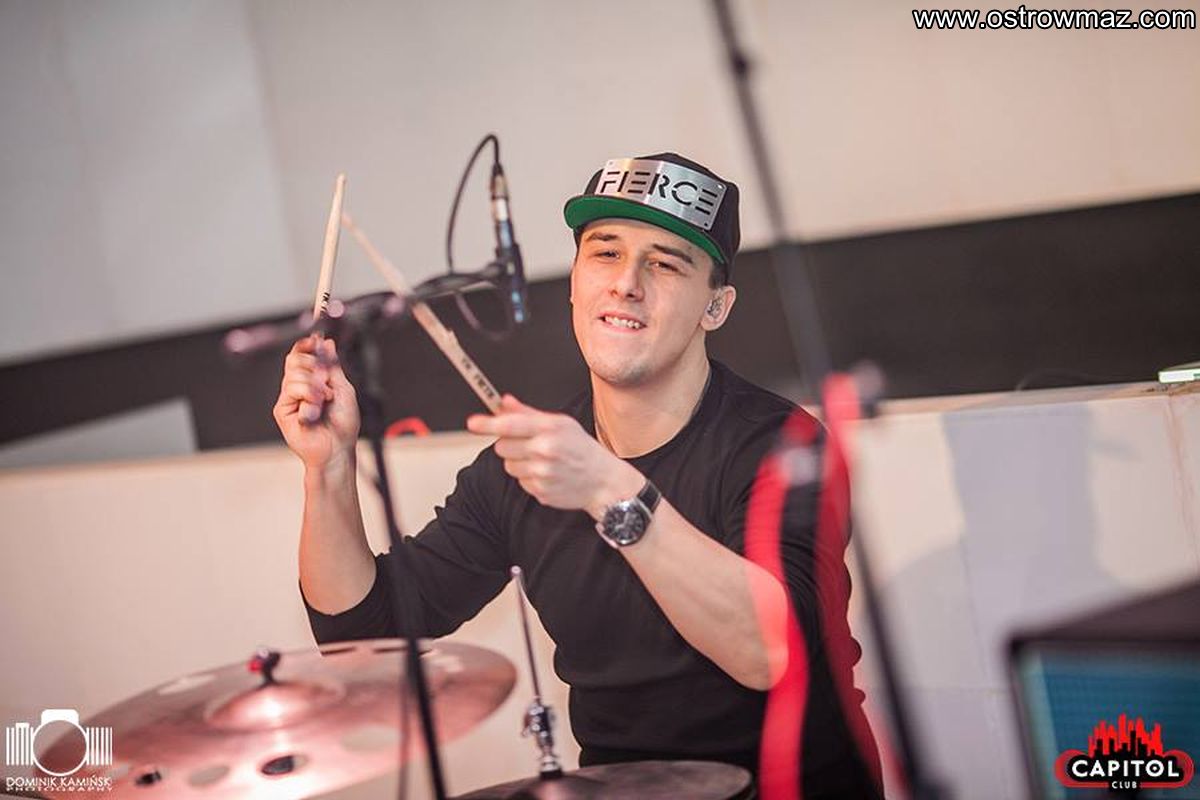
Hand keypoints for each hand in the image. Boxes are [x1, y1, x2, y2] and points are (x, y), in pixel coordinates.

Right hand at [273, 336, 359, 469]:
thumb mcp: (343, 388)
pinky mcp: (282, 409)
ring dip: (315, 384)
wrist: (338, 448)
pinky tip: (316, 407)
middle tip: (326, 378)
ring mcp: (289, 397)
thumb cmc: (343, 423)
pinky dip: (308, 394)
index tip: (315, 340)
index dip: (306, 345)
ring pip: (294, 373)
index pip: (301, 355)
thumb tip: (326, 342)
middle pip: (294, 359)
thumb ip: (333, 366)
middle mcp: (298, 387)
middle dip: (312, 363)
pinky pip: (291, 388)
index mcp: (312, 380)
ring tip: (326, 399)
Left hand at [467, 395, 642, 516]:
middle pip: (502, 447)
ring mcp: (542, 473)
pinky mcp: (540, 491)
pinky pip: (519, 482)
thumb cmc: (581, 449)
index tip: (472, 423)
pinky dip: (528, 478)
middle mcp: (545, 451)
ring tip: (541, 460)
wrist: (603, 480)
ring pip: (508, 466)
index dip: (487, 424)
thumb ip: (528, 413)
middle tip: (528, 444)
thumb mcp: (560, 424)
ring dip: (518, 462)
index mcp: (550, 429)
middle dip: (509, 444)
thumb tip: (504, 402)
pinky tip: (546, 474)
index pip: (510, 425)